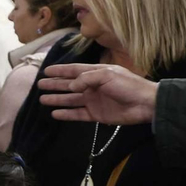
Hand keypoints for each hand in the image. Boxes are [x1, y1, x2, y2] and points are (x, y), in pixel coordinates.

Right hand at [37, 64, 157, 125]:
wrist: (145, 104)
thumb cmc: (128, 85)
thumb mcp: (107, 75)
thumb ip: (86, 79)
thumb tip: (70, 86)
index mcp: (96, 73)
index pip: (74, 71)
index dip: (60, 71)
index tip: (46, 71)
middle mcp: (92, 86)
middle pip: (69, 85)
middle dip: (55, 84)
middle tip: (40, 85)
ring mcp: (93, 101)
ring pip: (70, 100)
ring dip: (57, 99)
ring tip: (42, 99)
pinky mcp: (96, 115)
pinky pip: (77, 114)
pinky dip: (66, 114)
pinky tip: (55, 113)